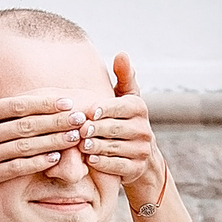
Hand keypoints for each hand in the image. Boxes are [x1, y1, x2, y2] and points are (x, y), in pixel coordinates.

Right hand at [0, 67, 88, 207]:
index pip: (14, 105)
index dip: (42, 103)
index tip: (65, 101)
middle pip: (25, 126)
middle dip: (56, 121)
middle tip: (80, 117)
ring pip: (25, 147)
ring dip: (53, 141)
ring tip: (74, 136)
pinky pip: (16, 168)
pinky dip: (36, 162)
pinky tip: (54, 157)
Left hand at [82, 53, 158, 194]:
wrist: (139, 154)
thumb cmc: (123, 118)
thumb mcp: (125, 96)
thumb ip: (122, 76)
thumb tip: (121, 53)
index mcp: (138, 108)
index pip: (120, 106)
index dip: (103, 109)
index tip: (88, 111)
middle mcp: (144, 129)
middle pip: (115, 128)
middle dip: (95, 129)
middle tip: (78, 129)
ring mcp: (141, 150)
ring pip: (115, 147)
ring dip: (96, 146)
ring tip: (80, 145)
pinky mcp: (136, 168)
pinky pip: (118, 166)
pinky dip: (103, 163)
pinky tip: (90, 160)